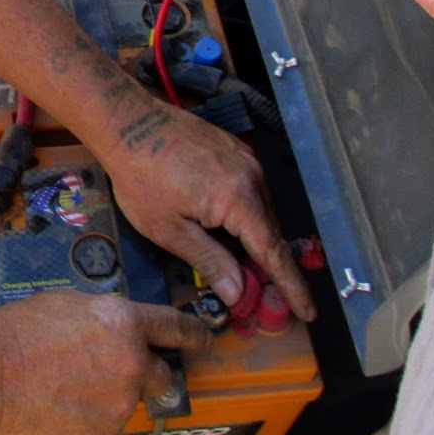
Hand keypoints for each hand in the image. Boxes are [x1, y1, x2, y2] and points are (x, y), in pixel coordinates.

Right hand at [0, 291, 208, 434]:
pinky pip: (104, 429)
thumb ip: (104, 319)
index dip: (194, 334)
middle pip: (160, 374)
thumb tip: (116, 331)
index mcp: (122, 324)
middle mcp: (131, 365)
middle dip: (142, 374)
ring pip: (125, 404)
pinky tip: (58, 408)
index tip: (204, 339)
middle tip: (105, 372)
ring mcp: (119, 406)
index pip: (175, 327)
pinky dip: (87, 421)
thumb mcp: (66, 304)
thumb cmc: (15, 335)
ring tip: (63, 389)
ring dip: (106, 398)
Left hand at [101, 89, 315, 320]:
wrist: (127, 122)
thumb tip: (237, 293)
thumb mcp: (168, 229)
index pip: (274, 253)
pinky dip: (244, 215)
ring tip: (237, 267)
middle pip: (269, 233)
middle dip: (267, 269)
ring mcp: (245, 159)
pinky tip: (224, 229)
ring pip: (260, 212)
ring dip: (253, 240)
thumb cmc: (139, 175)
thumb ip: (208, 261)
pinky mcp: (235, 150)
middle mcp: (251, 175)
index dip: (292, 287)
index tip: (307, 311)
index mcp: (238, 198)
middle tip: (259, 299)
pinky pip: (250, 192)